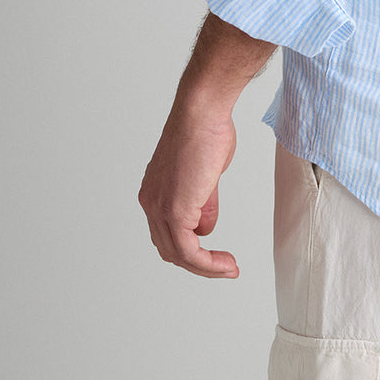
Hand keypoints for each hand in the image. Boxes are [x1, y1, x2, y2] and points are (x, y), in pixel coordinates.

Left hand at [139, 100, 240, 277]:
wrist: (202, 111)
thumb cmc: (206, 129)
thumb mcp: (205, 174)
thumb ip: (203, 201)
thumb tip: (206, 225)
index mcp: (154, 191)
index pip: (166, 233)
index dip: (190, 248)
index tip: (214, 254)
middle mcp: (151, 201)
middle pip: (169, 248)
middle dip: (199, 263)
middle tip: (224, 266)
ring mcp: (160, 207)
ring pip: (178, 254)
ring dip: (206, 267)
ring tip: (228, 268)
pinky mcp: (175, 210)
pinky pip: (189, 251)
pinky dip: (208, 263)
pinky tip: (225, 264)